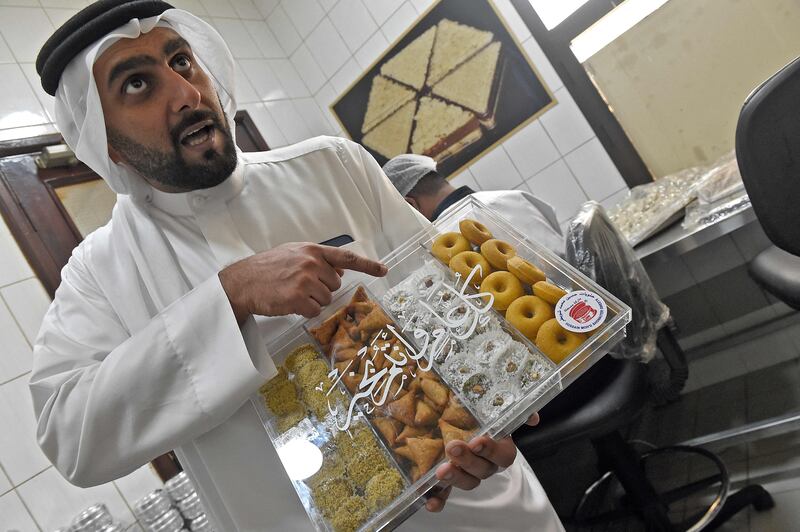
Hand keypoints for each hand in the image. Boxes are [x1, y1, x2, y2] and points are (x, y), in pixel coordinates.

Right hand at [219, 242, 386, 321]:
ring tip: (293, 293)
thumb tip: (340, 269)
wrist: (243, 281)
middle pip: (335, 284)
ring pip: (326, 299)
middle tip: (301, 286)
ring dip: (312, 301)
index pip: (346, 258)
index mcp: (312, 251)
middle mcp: (311, 263)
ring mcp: (305, 281)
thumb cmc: (267, 268)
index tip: (383, 270)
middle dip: (322, 289)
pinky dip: (304, 311)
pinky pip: (314, 311)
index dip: (368, 265)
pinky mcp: (297, 298)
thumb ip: (317, 259)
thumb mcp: (293, 253)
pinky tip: (290, 302)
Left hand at [426, 412, 539, 511]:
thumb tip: (533, 418)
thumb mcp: (491, 407)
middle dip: (468, 460)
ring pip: (467, 482)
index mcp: (499, 447)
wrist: (454, 420)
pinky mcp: (449, 481)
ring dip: (455, 478)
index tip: (477, 441)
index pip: (502, 455)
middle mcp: (486, 464)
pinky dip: (438, 500)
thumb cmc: (475, 414)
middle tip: (453, 447)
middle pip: (483, 470)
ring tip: (441, 471)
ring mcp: (468, 474)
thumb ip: (509, 408)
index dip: (491, 450)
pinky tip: (429, 502)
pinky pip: (446, 495)